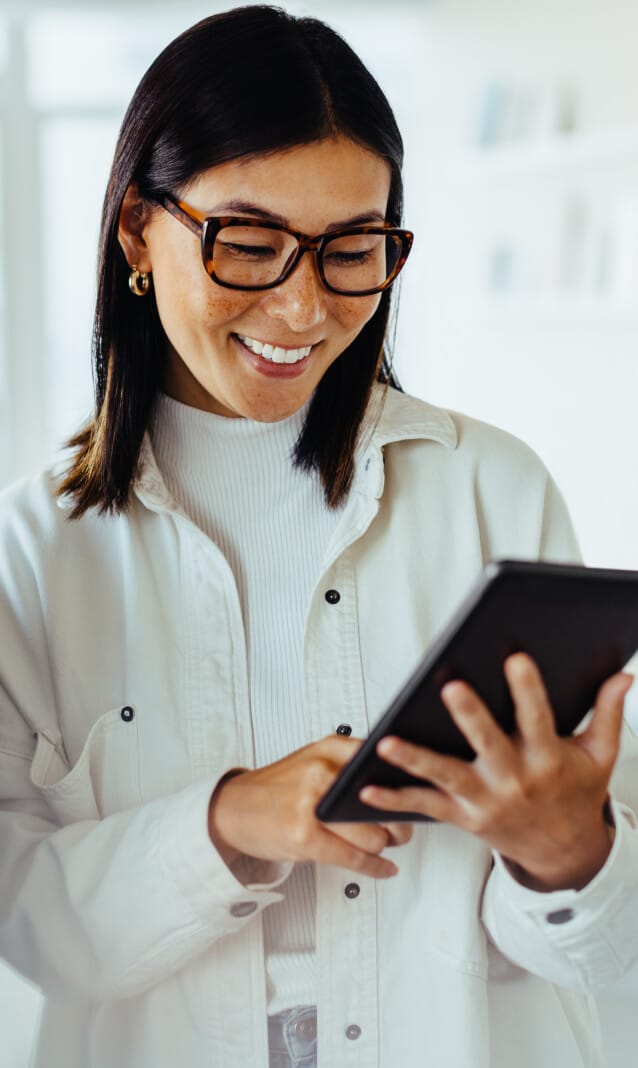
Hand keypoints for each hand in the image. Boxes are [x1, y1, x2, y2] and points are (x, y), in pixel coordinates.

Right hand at [208, 736, 411, 879]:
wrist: (234, 809)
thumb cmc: (279, 788)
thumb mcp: (314, 760)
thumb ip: (351, 766)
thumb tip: (402, 784)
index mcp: (329, 748)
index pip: (384, 760)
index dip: (406, 783)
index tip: (420, 794)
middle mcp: (322, 771)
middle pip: (383, 803)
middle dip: (399, 822)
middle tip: (402, 828)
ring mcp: (312, 805)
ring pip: (372, 834)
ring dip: (384, 845)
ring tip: (385, 846)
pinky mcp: (304, 837)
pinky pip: (355, 858)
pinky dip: (376, 867)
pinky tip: (385, 868)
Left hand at [359, 653, 632, 890]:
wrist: (563, 852)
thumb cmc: (576, 794)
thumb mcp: (599, 755)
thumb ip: (607, 713)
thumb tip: (622, 676)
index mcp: (547, 758)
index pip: (538, 718)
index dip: (528, 689)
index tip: (517, 658)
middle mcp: (514, 779)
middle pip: (488, 744)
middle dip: (470, 717)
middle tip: (450, 688)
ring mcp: (485, 800)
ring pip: (446, 776)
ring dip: (415, 759)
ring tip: (386, 743)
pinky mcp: (464, 817)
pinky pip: (426, 806)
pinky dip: (395, 799)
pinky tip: (368, 788)